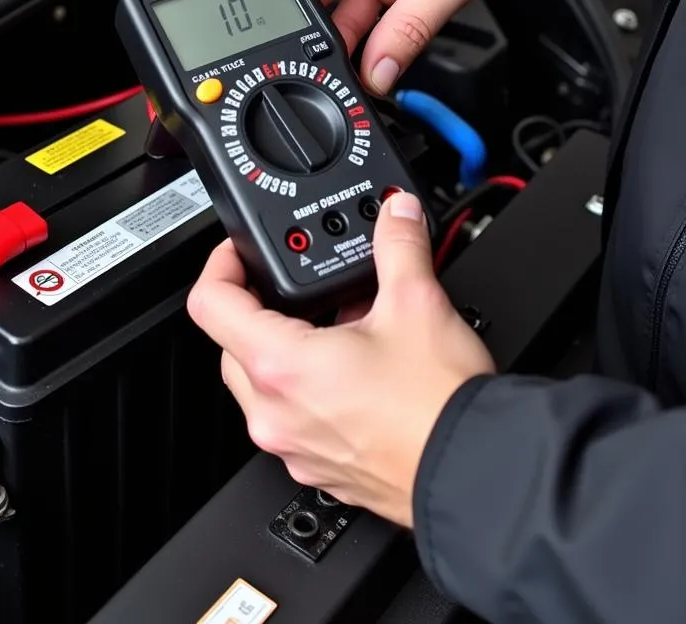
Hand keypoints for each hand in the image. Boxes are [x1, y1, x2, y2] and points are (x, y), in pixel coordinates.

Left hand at [186, 192, 494, 527]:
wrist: (476, 472)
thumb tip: (395, 213)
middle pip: (230, 343)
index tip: (240, 253)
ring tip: (338, 326)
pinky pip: (290, 416)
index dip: (220, 265)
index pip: (209, 303)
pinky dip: (307, 387)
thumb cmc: (440, 407)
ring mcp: (292, 445)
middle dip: (258, 308)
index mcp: (280, 365)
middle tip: (301, 289)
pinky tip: (352, 371)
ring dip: (285, 348)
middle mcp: (274, 412)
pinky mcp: (317, 467)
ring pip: (260, 383)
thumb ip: (398, 245)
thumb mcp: (417, 304)